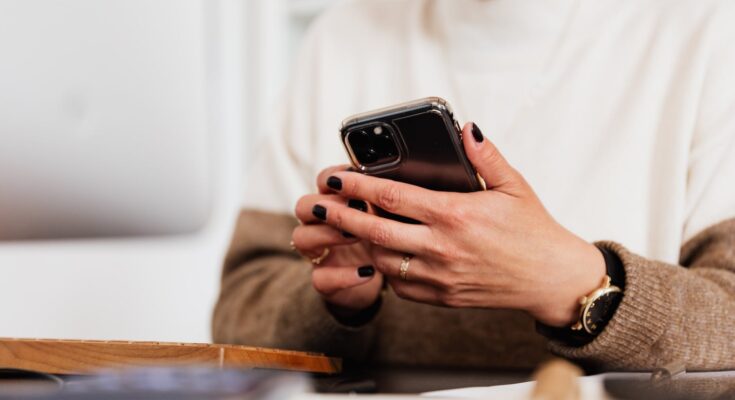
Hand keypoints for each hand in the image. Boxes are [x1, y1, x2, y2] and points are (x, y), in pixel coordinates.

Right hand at [293, 166, 383, 311]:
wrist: (391, 277)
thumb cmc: (393, 237)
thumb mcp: (393, 215)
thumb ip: (389, 199)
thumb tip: (402, 179)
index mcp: (337, 202)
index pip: (323, 181)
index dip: (332, 177)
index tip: (353, 176)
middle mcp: (321, 225)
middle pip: (303, 206)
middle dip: (328, 204)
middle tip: (356, 206)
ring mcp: (320, 253)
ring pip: (302, 238)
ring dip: (328, 233)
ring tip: (357, 235)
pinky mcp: (325, 281)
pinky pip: (320, 278)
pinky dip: (343, 276)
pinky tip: (369, 272)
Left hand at [311, 123, 605, 326]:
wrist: (551, 279)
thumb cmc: (533, 231)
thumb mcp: (514, 186)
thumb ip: (486, 156)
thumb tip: (466, 128)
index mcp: (455, 215)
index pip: (392, 197)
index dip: (357, 186)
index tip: (333, 177)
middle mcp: (442, 247)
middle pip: (374, 230)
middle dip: (340, 217)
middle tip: (316, 207)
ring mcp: (439, 276)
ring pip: (381, 260)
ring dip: (360, 243)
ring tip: (347, 228)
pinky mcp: (441, 296)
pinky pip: (399, 285)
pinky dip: (385, 269)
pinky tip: (382, 254)